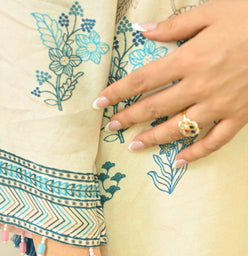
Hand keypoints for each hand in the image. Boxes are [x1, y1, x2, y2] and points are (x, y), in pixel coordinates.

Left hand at [95, 0, 247, 165]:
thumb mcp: (212, 11)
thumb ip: (175, 26)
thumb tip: (142, 30)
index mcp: (189, 59)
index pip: (142, 80)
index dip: (117, 93)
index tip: (100, 103)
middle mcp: (200, 87)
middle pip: (155, 107)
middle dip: (128, 118)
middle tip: (111, 127)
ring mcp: (219, 105)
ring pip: (178, 129)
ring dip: (153, 139)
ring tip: (134, 146)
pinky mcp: (238, 117)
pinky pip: (213, 142)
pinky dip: (195, 154)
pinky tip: (178, 162)